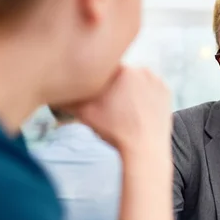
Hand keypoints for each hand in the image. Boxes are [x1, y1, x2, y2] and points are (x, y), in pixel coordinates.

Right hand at [67, 66, 173, 219]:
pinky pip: (150, 88)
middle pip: (121, 74)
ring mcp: (156, 80)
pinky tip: (138, 111)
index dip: (99, 82)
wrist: (145, 149)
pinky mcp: (166, 90)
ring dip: (130, 89)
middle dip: (114, 86)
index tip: (99, 96)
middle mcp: (141, 69)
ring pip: (136, 80)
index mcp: (121, 70)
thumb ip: (66, 97)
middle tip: (112, 106)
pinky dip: (144, 96)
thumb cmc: (113, 131)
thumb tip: (52, 92)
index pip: (104, 69)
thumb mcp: (84, 113)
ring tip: (125, 110)